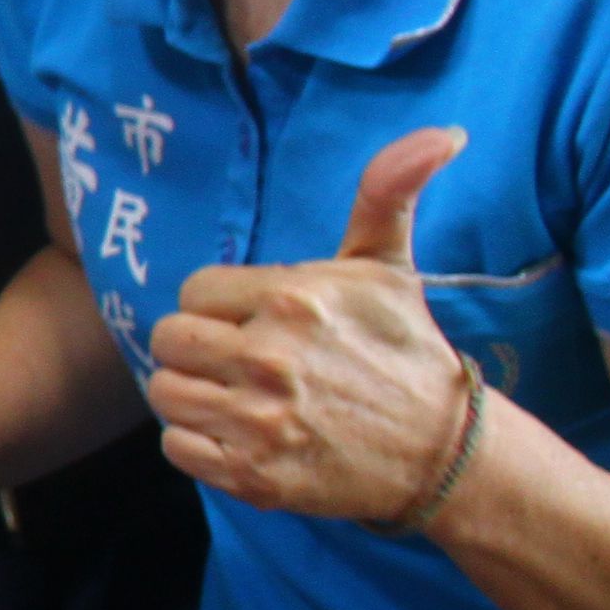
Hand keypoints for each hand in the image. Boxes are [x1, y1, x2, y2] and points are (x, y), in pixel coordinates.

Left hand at [146, 128, 473, 523]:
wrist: (442, 450)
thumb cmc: (404, 350)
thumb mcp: (390, 266)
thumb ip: (388, 192)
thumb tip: (443, 133)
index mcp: (289, 301)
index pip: (193, 291)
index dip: (217, 307)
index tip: (253, 321)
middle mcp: (267, 360)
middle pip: (168, 341)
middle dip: (197, 348)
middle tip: (239, 360)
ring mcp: (258, 422)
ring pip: (166, 394)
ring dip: (194, 395)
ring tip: (238, 396)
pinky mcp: (253, 476)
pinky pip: (176, 448)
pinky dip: (198, 444)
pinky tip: (240, 434)